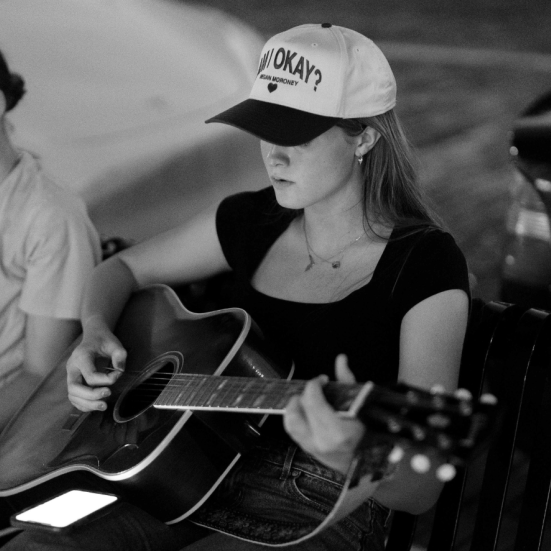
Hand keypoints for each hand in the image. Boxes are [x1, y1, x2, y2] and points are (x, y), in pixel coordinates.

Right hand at [66, 318, 125, 411]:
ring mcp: (70, 375)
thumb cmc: (104, 340)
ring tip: (104, 406)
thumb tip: (120, 370)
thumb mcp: (115, 343)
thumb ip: (120, 355)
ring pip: (72, 395)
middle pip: (74, 387)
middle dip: (91, 395)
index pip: (90, 375)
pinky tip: (96, 406)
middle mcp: (72, 367)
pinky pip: (74, 397)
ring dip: (87, 404)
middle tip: (108, 395)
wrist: (94, 337)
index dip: (106, 379)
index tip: (118, 374)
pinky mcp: (73, 381)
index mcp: (81, 356)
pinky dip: (83, 404)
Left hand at [283, 354, 365, 474]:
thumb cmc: (371, 434)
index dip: (314, 384)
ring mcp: (313, 449)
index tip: (322, 380)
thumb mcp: (363, 405)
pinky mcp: (309, 452)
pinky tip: (308, 412)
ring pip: (290, 422)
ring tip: (308, 400)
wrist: (372, 465)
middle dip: (304, 393)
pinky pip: (293, 432)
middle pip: (298, 408)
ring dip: (296, 406)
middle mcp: (321, 442)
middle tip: (315, 389)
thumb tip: (341, 358)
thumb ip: (348, 380)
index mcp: (337, 431)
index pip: (312, 400)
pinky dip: (297, 418)